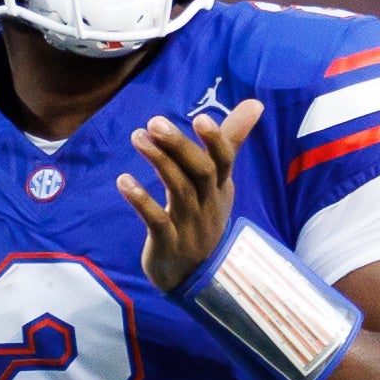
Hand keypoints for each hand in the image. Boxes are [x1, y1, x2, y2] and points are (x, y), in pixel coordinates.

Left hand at [117, 98, 264, 293]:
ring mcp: (189, 226)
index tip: (201, 117)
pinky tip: (123, 180)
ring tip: (137, 138)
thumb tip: (256, 103)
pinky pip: (156, 221)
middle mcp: (208, 205)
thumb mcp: (220, 182)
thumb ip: (231, 141)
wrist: (193, 276)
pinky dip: (141, 200)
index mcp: (221, 187)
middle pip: (201, 172)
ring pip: (178, 191)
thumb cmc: (204, 217)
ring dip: (158, 162)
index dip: (215, 141)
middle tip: (154, 122)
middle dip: (179, 146)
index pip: (224, 161)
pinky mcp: (168, 243)